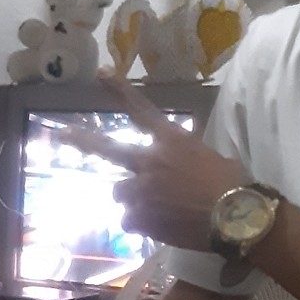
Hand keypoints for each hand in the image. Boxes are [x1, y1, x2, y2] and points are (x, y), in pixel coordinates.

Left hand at [62, 77, 245, 250]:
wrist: (236, 219)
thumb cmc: (234, 185)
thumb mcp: (211, 160)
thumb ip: (186, 161)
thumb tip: (180, 172)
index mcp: (171, 141)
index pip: (141, 110)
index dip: (119, 90)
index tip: (100, 72)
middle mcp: (150, 162)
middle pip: (108, 149)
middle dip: (82, 141)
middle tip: (62, 135)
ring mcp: (142, 191)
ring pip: (119, 192)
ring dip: (131, 198)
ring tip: (153, 208)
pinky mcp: (141, 219)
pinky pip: (129, 221)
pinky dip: (141, 224)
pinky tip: (160, 227)